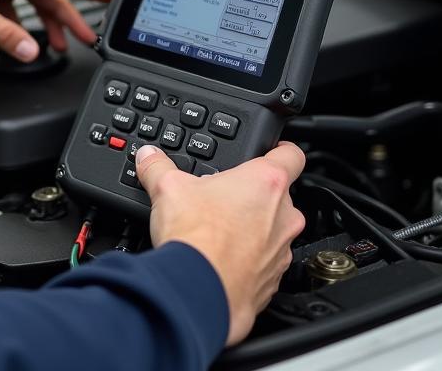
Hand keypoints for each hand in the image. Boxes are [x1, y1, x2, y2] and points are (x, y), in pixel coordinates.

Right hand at [136, 142, 305, 346]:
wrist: (199, 291)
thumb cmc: (196, 238)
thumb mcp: (168, 187)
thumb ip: (159, 166)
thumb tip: (150, 157)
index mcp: (266, 182)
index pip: (291, 154)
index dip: (281, 149)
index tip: (272, 151)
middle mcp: (283, 216)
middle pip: (279, 195)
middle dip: (254, 195)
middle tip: (223, 198)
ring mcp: (282, 250)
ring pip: (274, 230)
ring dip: (253, 228)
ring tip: (219, 231)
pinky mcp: (273, 281)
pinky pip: (266, 262)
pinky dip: (249, 260)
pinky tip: (222, 259)